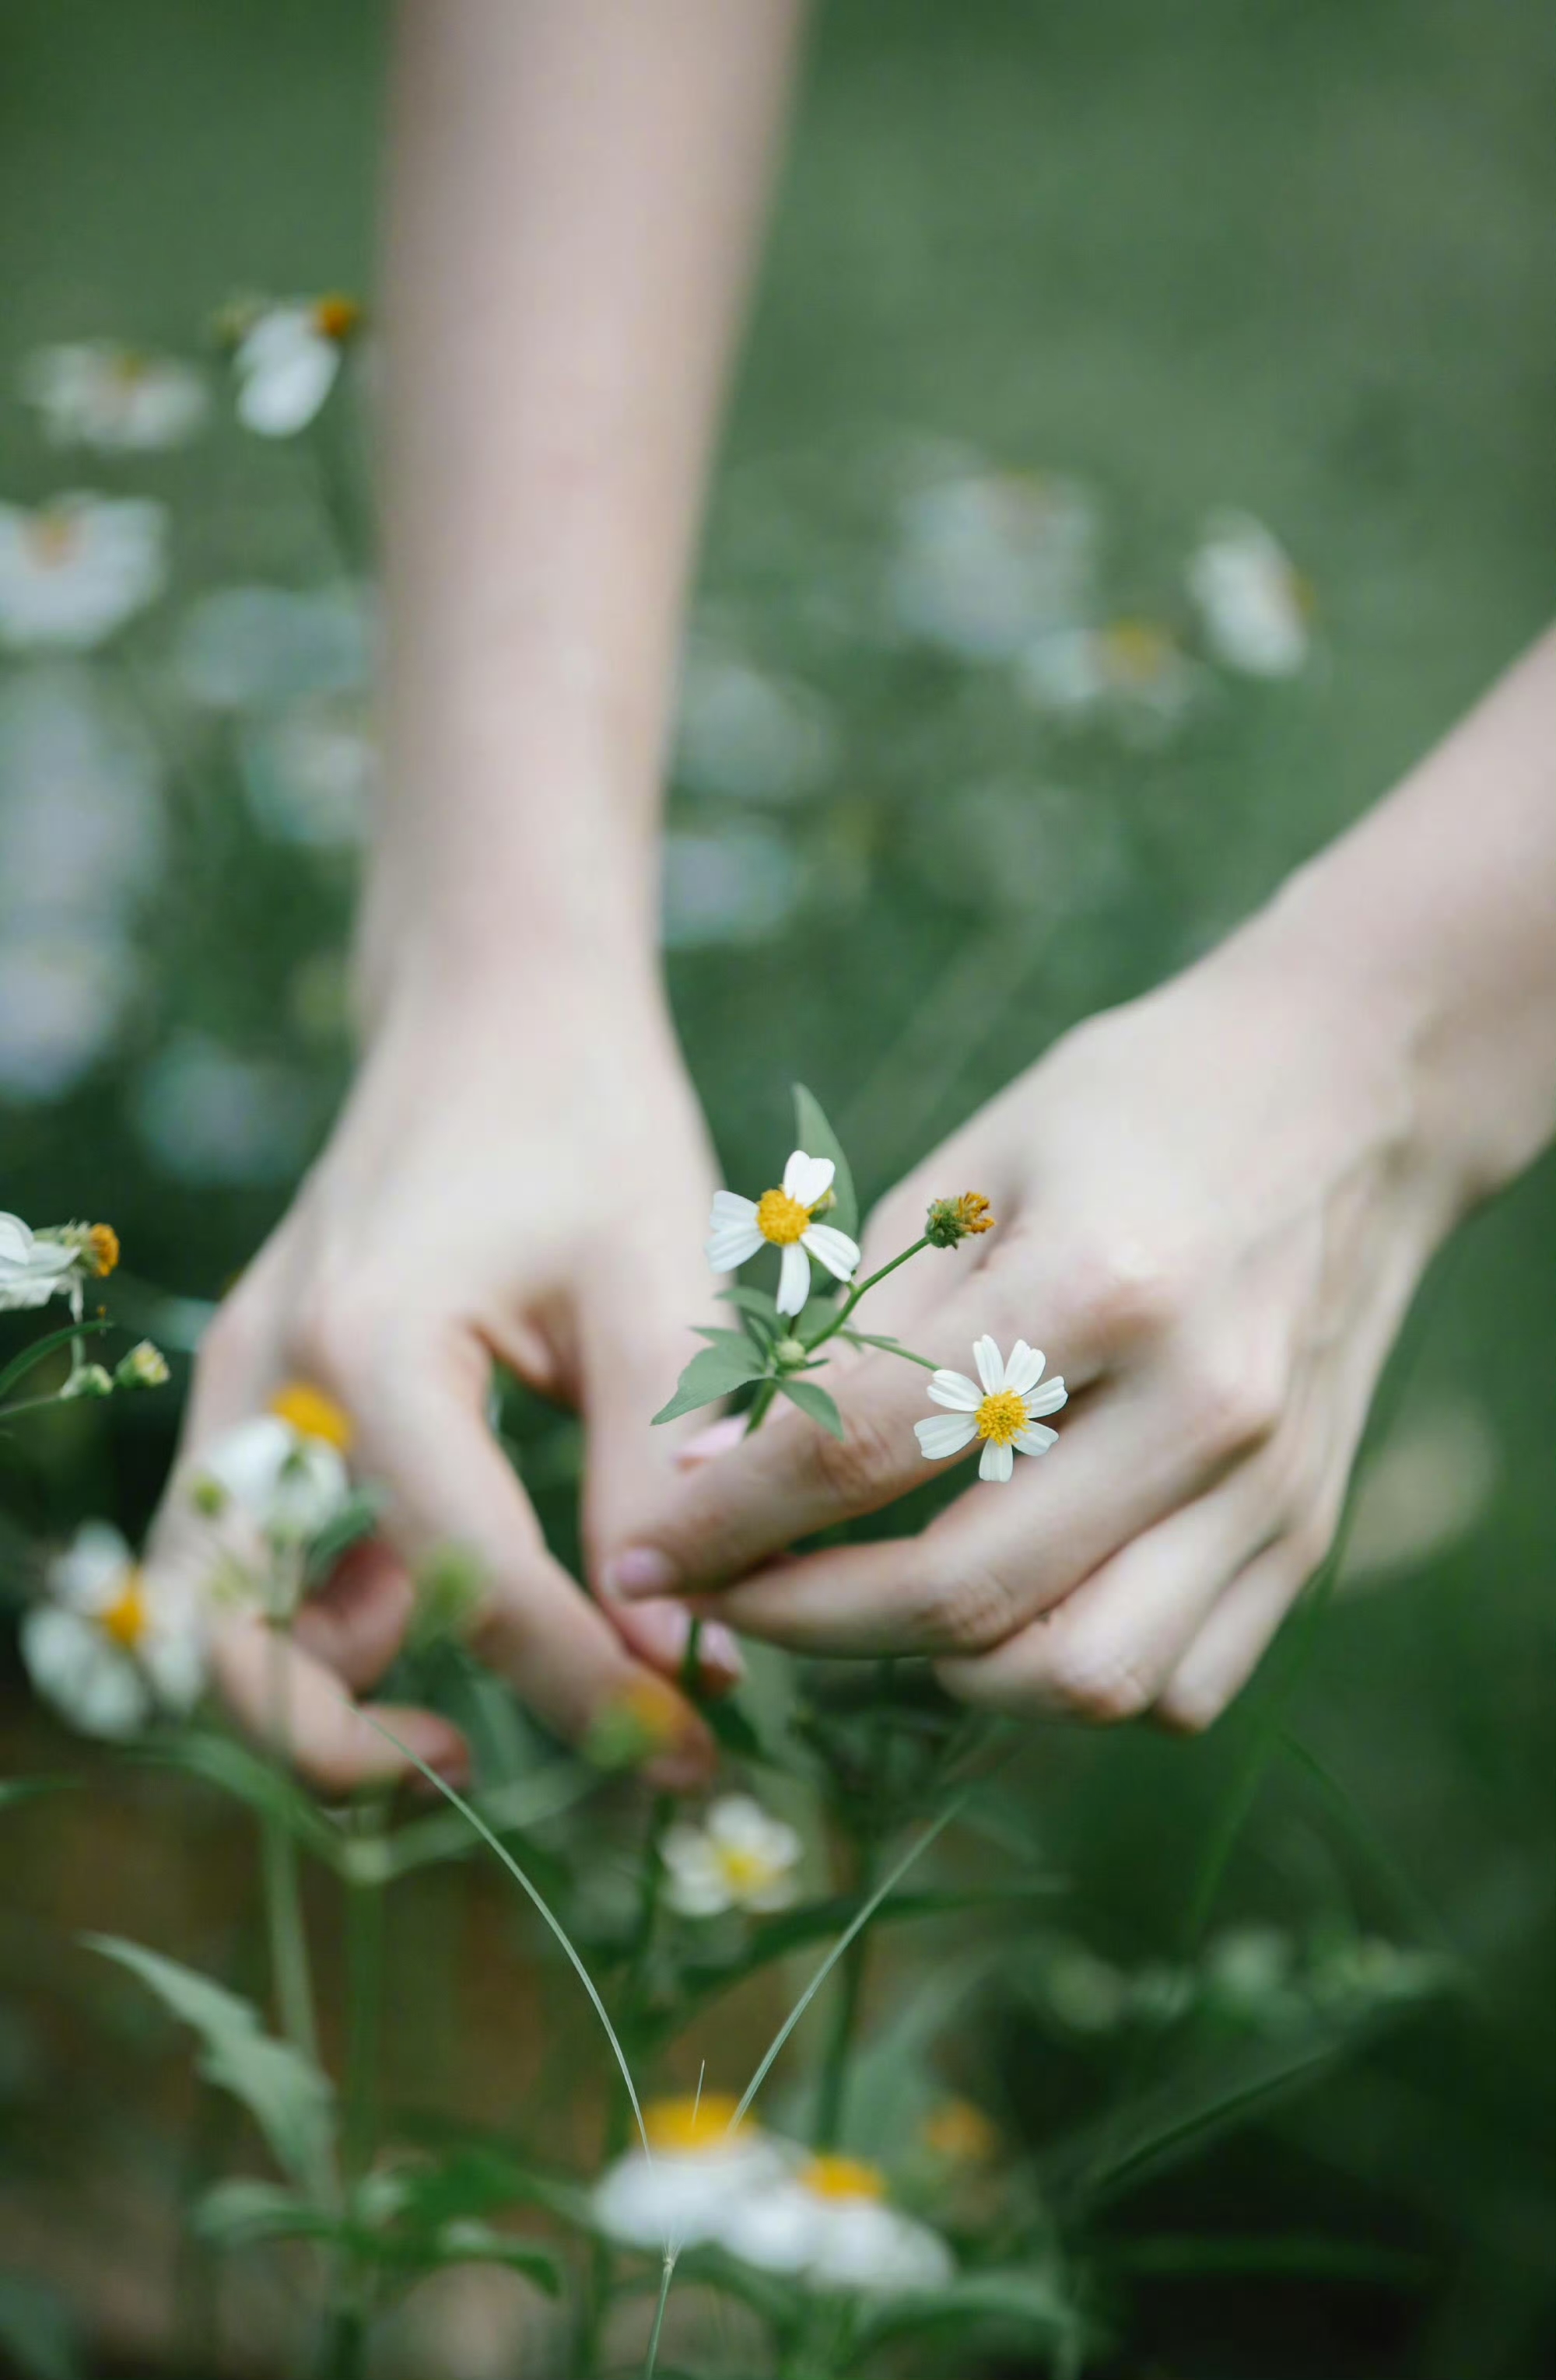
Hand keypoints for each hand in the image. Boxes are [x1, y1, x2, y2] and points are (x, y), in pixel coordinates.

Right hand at [148, 960, 734, 1791]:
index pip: (468, 1580)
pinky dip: (330, 1619)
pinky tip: (454, 1612)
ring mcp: (246, 1387)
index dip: (584, 1689)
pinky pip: (256, 1553)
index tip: (687, 1752)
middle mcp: (269, 1378)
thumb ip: (660, 1470)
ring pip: (220, 1611)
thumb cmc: (589, 1120)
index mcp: (368, 1343)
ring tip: (469, 1719)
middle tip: (495, 1773)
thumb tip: (682, 1657)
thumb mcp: (656, 1284)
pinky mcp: (263, 1397)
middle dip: (349, 1746)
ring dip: (321, 1694)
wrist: (495, 1007)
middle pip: (237, 1638)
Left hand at [602, 925, 1462, 1728]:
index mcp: (1101, 1280)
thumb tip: (705, 1476)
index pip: (866, 1450)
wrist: (1354, 1093)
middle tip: (727, 1600)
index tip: (645, 1557)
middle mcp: (1199, 1404)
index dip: (729, 1521)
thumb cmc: (1131, 1110)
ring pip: (1082, 1680)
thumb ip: (848, 1334)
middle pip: (966, 1595)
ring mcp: (1269, 1485)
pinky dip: (1065, 1681)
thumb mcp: (970, 1173)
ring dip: (940, 1674)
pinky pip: (1174, 1687)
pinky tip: (1004, 1615)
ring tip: (866, 1612)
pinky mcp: (1308, 1534)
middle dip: (803, 1622)